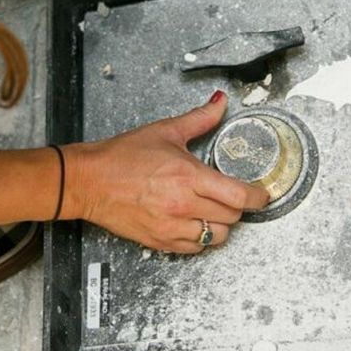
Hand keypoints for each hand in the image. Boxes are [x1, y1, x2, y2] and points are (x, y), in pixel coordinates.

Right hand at [63, 90, 269, 253]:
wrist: (88, 181)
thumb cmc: (122, 157)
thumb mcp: (166, 131)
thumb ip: (200, 118)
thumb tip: (220, 102)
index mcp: (189, 177)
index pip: (239, 195)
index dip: (257, 197)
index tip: (261, 194)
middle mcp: (183, 205)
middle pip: (232, 217)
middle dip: (238, 206)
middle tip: (233, 195)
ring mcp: (171, 227)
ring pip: (217, 237)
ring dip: (221, 224)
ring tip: (213, 209)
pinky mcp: (159, 241)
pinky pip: (195, 249)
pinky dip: (201, 238)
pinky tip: (196, 221)